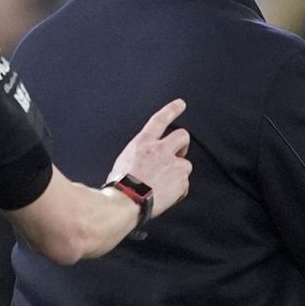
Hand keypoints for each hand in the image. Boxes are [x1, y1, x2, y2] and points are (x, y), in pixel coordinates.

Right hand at [108, 99, 191, 216]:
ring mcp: (173, 164)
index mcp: (143, 143)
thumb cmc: (119, 185)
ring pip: (185, 165)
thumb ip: (139, 156)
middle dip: (183, 144)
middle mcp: (160, 150)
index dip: (172, 110)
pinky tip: (165, 197)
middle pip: (182, 136)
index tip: (181, 104)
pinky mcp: (181, 181)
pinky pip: (184, 185)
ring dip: (178, 173)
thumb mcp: (123, 161)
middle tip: (179, 154)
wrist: (125, 201)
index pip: (160, 120)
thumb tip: (145, 162)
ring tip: (164, 185)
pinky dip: (177, 191)